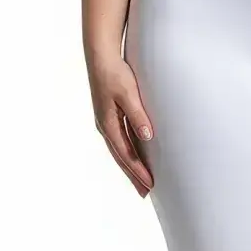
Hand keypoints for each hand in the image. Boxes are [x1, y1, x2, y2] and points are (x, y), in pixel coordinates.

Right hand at [90, 57, 154, 194]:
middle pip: (121, 157)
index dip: (138, 170)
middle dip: (133, 175)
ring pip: (119, 151)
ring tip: (141, 181)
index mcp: (108, 123)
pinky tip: (134, 157)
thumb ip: (138, 115)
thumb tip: (147, 137)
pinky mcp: (109, 116)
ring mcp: (106, 122)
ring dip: (130, 167)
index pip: (126, 153)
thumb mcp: (128, 93)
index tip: (150, 184)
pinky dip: (127, 153)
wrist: (100, 57)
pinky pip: (119, 141)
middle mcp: (105, 126)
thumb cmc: (115, 73)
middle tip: (146, 193)